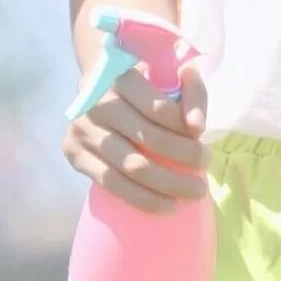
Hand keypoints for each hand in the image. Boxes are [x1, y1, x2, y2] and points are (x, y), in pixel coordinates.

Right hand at [62, 59, 211, 214]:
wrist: (102, 90)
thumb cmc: (145, 84)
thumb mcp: (171, 75)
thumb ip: (192, 93)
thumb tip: (196, 127)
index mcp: (120, 75)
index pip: (157, 107)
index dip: (182, 127)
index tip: (203, 139)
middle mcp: (96, 101)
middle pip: (147, 139)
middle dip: (183, 156)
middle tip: (205, 166)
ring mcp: (82, 129)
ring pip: (130, 167)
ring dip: (168, 184)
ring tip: (194, 191)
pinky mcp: (74, 154)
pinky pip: (111, 184)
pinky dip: (143, 199)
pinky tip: (166, 204)